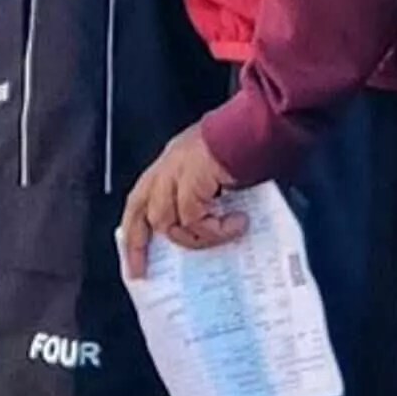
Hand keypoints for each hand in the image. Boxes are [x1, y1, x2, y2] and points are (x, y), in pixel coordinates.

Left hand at [115, 123, 246, 280]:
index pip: (142, 197)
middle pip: (140, 208)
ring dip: (194, 237)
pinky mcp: (192, 176)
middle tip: (141, 270)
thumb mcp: (219, 172)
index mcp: (173, 160)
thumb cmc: (250, 146)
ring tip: (226, 233)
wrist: (263, 125)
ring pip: (165, 219)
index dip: (135, 227)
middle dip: (136, 243)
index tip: (134, 258)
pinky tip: (237, 224)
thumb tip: (209, 231)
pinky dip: (214, 229)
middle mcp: (169, 163)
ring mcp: (177, 168)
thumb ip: (207, 196)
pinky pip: (193, 217)